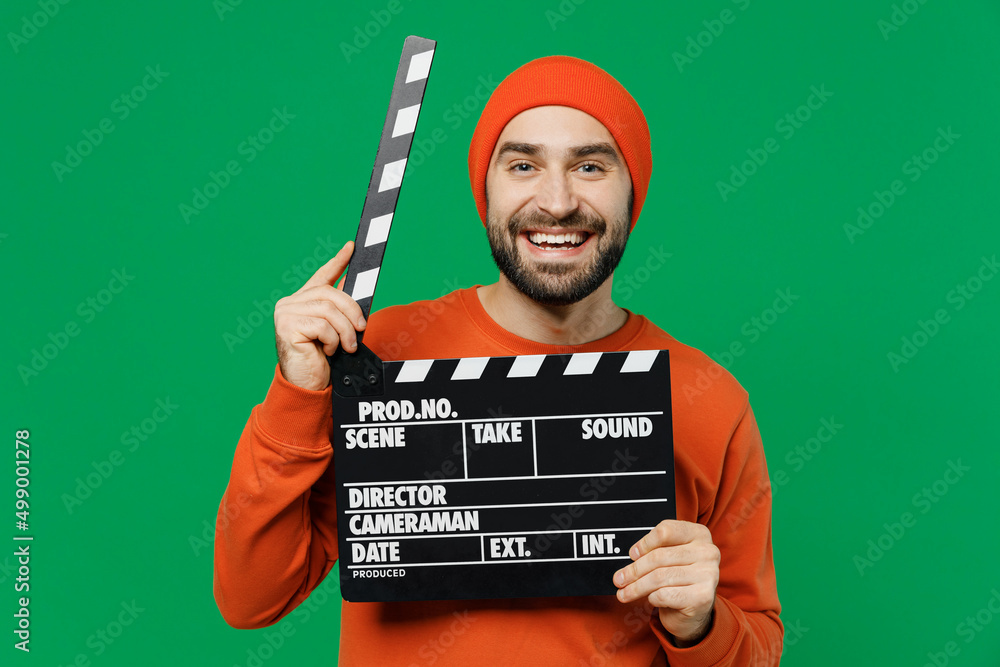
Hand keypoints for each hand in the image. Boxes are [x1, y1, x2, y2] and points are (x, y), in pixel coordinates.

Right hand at [273, 241, 365, 390]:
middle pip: (331, 294)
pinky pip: (323, 325)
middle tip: (362, 328)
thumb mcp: (335, 331)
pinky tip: (329, 350)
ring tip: (347, 346)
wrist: (306, 385)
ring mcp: (286, 313)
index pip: (322, 276)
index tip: (352, 247)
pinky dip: (333, 340)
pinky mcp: (287, 326)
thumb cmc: (320, 360)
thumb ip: (340, 311)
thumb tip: (356, 291)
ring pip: (329, 310)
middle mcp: (290, 303)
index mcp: (302, 301)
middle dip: (352, 311)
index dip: (338, 261)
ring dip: (345, 331)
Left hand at [613, 520, 719, 646]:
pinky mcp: (703, 596)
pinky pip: (665, 595)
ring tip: (623, 593)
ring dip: (636, 587)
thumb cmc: (679, 578)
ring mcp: (708, 574)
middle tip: (618, 579)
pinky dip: (652, 598)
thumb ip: (655, 550)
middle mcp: (707, 551)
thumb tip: (631, 556)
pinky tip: (650, 600)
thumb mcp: (670, 557)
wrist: (695, 610)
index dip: (644, 543)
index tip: (631, 554)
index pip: (665, 531)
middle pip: (659, 556)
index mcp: (699, 534)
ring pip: (659, 577)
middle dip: (634, 570)